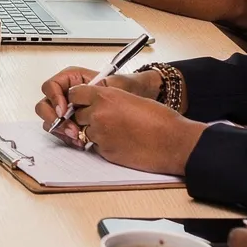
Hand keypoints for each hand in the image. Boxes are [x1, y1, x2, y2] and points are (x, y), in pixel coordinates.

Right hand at [35, 65, 161, 136]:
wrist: (137, 98)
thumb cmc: (126, 87)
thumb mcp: (113, 83)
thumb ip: (94, 88)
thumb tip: (78, 95)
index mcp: (71, 79)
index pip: (51, 87)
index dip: (55, 99)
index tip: (65, 111)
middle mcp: (66, 94)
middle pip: (45, 105)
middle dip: (54, 118)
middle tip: (70, 128)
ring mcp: (67, 110)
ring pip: (51, 120)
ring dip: (60, 130)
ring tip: (76, 136)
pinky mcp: (72, 123)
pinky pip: (60, 131)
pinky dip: (66, 137)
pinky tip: (79, 140)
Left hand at [55, 82, 204, 173]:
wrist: (172, 141)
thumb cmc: (159, 119)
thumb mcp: (130, 97)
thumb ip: (110, 98)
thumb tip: (97, 102)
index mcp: (105, 96)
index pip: (74, 94)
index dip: (79, 98)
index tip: (82, 101)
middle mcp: (98, 114)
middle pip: (77, 114)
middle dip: (87, 116)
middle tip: (103, 118)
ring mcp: (100, 135)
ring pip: (85, 131)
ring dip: (95, 131)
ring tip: (116, 130)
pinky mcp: (105, 152)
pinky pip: (96, 146)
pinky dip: (103, 144)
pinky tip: (121, 141)